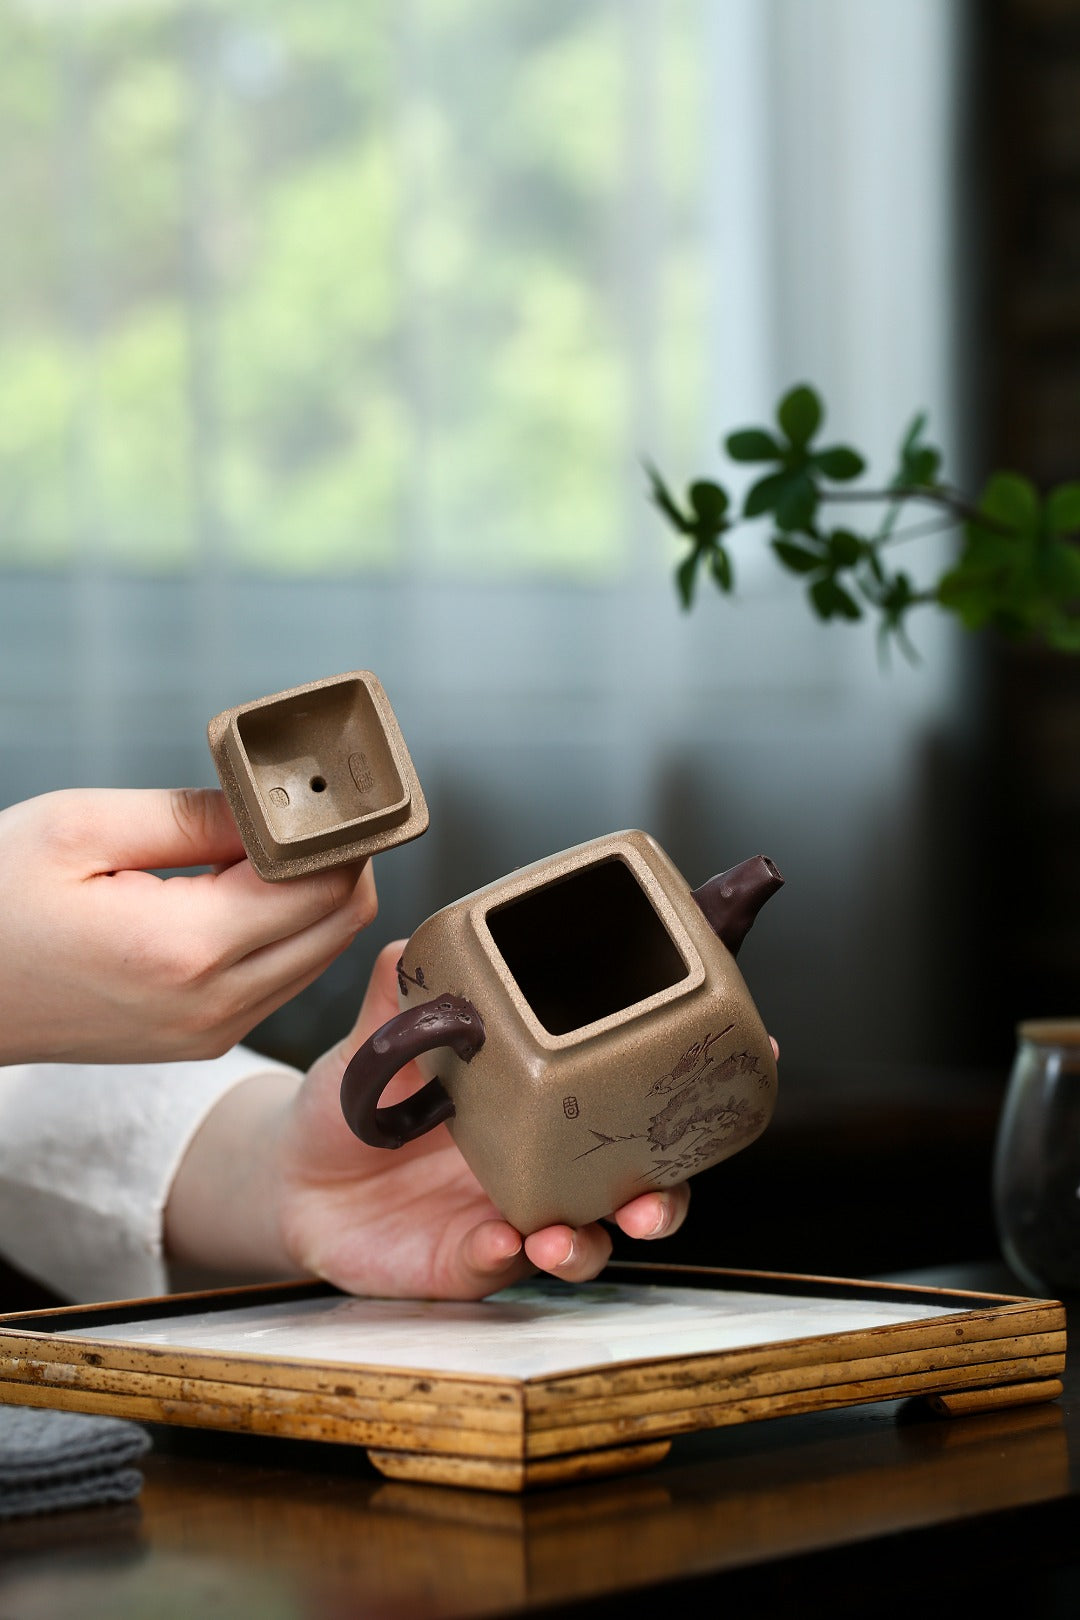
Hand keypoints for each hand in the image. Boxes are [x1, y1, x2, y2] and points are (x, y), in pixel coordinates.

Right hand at [0, 787, 375, 1064]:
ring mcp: (211, 1032)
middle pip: (341, 922)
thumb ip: (195, 814)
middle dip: (340, 856)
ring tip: (269, 839)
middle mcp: (213, 1004)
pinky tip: (246, 885)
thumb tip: (278, 804)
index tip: (323, 786)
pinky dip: (288, 928)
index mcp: (185, 948)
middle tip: (304, 804)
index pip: (325, 884)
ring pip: (322, 952)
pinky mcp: (202, 1040)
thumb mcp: (81, 827)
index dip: (337, 829)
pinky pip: (284, 978)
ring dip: (316, 892)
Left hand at [165, 941, 691, 1299]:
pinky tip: (495, 1243)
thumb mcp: (378, 1038)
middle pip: (640, 1181)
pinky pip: (504, 1266)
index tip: (759, 1052)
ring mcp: (515, 1213)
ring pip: (588, 1240)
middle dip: (665, 1195)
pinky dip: (507, 1259)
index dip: (700, 1078)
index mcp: (547, 1094)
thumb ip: (402, 997)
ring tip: (564, 1237)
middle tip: (652, 1195)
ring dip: (592, 1243)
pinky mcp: (469, 1260)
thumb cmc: (358, 1095)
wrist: (294, 1172)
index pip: (637, 1086)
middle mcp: (546, 1158)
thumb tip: (412, 949)